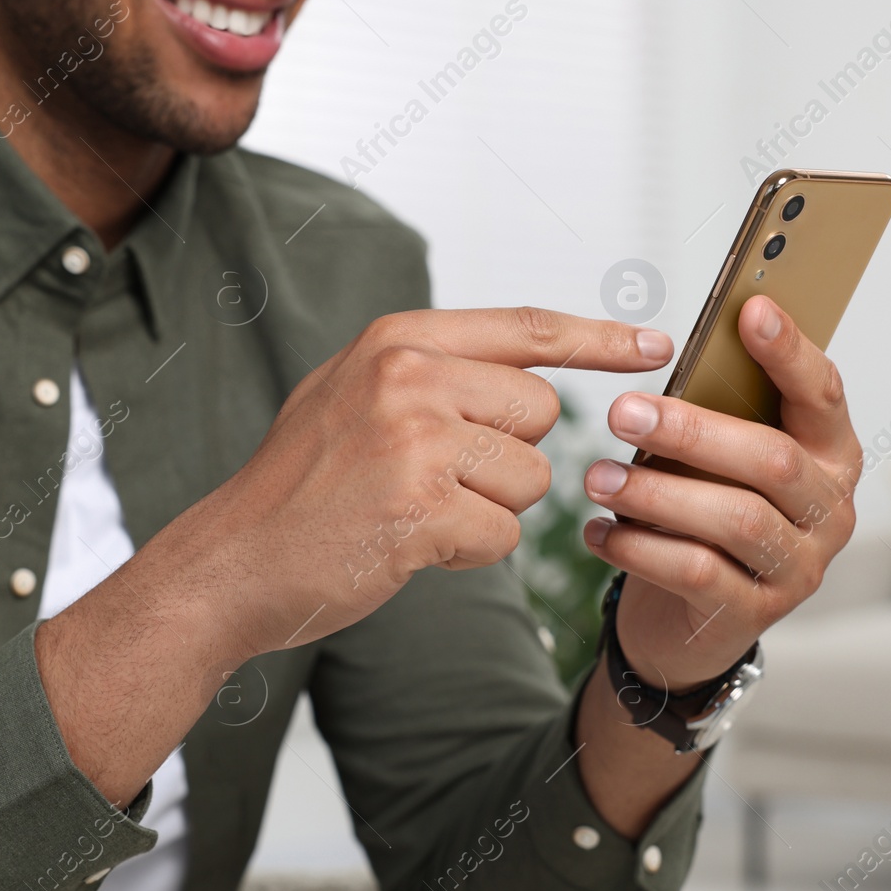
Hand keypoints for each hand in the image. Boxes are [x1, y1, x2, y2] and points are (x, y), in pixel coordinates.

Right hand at [183, 307, 672, 661]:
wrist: (233, 561)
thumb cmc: (301, 486)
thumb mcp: (352, 394)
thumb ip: (433, 372)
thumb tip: (531, 375)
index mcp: (397, 339)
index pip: (526, 329)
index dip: (599, 340)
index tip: (657, 346)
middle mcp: (409, 375)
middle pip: (541, 413)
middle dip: (508, 457)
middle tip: (431, 479)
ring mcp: (416, 439)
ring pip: (531, 479)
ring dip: (488, 510)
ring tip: (411, 512)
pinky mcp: (422, 508)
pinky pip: (503, 534)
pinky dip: (467, 552)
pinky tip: (406, 545)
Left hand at [580, 295, 861, 689]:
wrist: (691, 621)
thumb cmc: (704, 516)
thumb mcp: (715, 460)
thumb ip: (714, 414)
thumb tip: (665, 353)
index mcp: (829, 454)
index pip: (822, 394)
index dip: (789, 352)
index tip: (750, 309)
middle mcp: (828, 510)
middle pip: (772, 461)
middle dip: (693, 431)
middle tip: (623, 411)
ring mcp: (799, 567)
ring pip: (735, 519)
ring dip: (656, 494)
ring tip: (597, 478)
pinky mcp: (755, 613)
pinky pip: (697, 572)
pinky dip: (639, 548)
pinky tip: (599, 532)